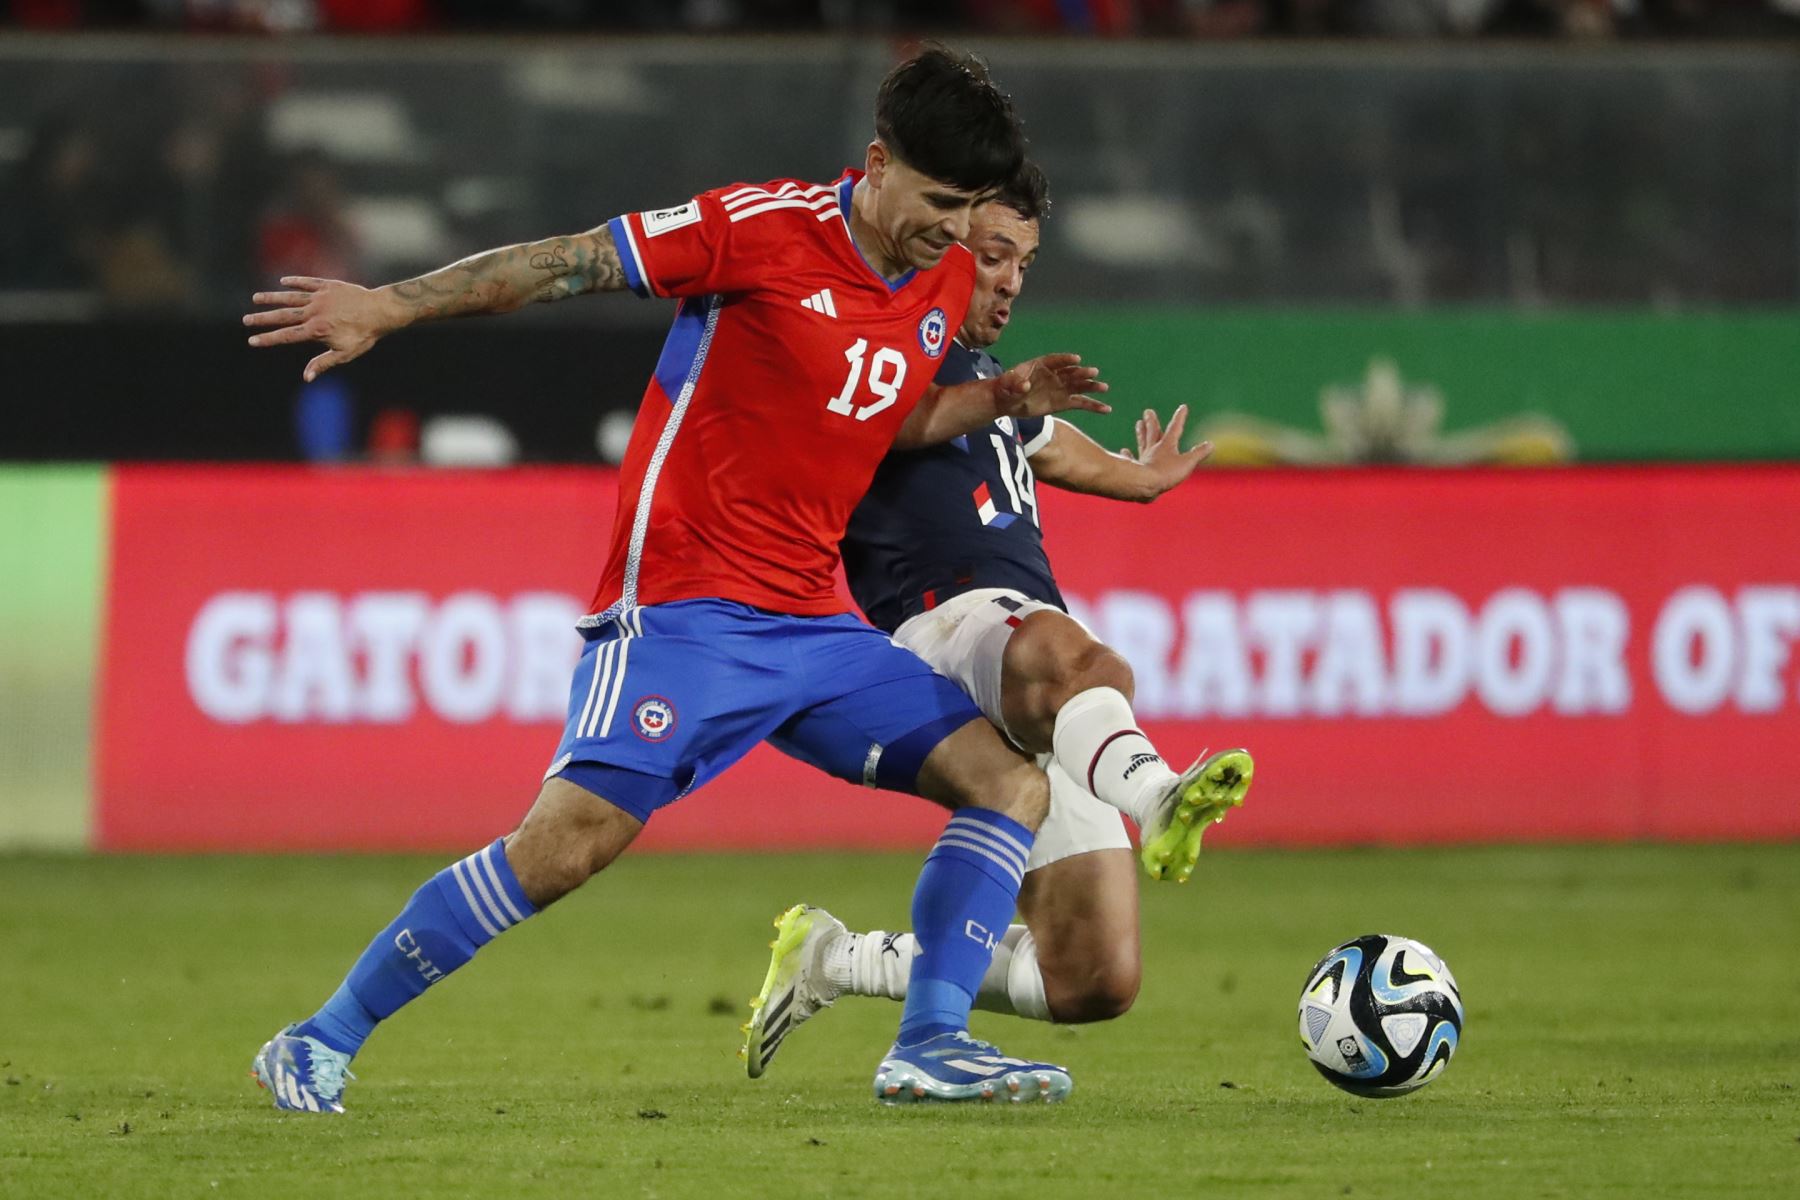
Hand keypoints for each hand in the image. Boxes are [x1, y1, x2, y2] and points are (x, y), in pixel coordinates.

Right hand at [243, 276, 400, 380]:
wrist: (380, 311)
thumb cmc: (364, 335)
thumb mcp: (344, 353)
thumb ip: (323, 363)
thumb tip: (306, 377)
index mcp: (316, 330)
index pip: (286, 336)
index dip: (268, 339)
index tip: (252, 340)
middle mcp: (313, 312)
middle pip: (283, 315)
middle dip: (262, 318)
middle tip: (245, 319)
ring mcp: (320, 297)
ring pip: (291, 297)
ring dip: (272, 297)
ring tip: (256, 298)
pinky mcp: (328, 286)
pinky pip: (308, 282)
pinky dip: (295, 281)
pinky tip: (283, 282)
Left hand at [995, 353, 1110, 419]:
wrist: (1008, 400)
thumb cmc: (1007, 387)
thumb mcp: (1007, 383)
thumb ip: (1015, 382)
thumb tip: (1024, 386)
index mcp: (1042, 365)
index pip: (1056, 361)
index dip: (1066, 360)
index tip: (1076, 359)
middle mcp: (1055, 375)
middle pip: (1071, 372)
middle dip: (1081, 373)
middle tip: (1093, 372)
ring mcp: (1061, 388)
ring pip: (1079, 386)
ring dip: (1091, 387)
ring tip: (1104, 388)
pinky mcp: (1063, 403)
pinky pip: (1080, 403)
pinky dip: (1093, 406)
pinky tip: (1106, 409)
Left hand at [1129, 405, 1212, 498]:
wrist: (1145, 485)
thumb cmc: (1166, 473)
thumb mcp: (1187, 463)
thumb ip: (1199, 453)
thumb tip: (1211, 444)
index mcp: (1167, 445)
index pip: (1175, 428)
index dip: (1180, 418)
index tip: (1183, 407)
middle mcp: (1154, 449)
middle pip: (1153, 432)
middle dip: (1152, 422)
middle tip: (1147, 411)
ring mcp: (1144, 459)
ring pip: (1143, 442)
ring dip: (1141, 433)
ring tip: (1138, 423)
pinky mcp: (1136, 470)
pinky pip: (1131, 460)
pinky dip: (1128, 455)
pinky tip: (1124, 450)